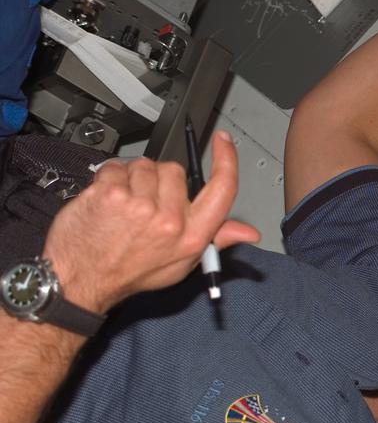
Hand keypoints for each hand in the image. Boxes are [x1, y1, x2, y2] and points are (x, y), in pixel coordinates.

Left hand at [43, 131, 259, 312]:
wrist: (83, 280)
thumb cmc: (131, 272)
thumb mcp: (182, 263)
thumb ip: (216, 239)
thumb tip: (248, 232)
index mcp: (192, 236)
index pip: (223, 189)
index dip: (227, 159)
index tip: (224, 142)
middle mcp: (169, 220)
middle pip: (175, 171)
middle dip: (161, 180)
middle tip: (147, 203)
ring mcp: (138, 205)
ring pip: (145, 166)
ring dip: (134, 178)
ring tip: (125, 203)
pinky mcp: (110, 194)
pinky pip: (117, 167)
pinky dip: (110, 177)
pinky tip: (108, 199)